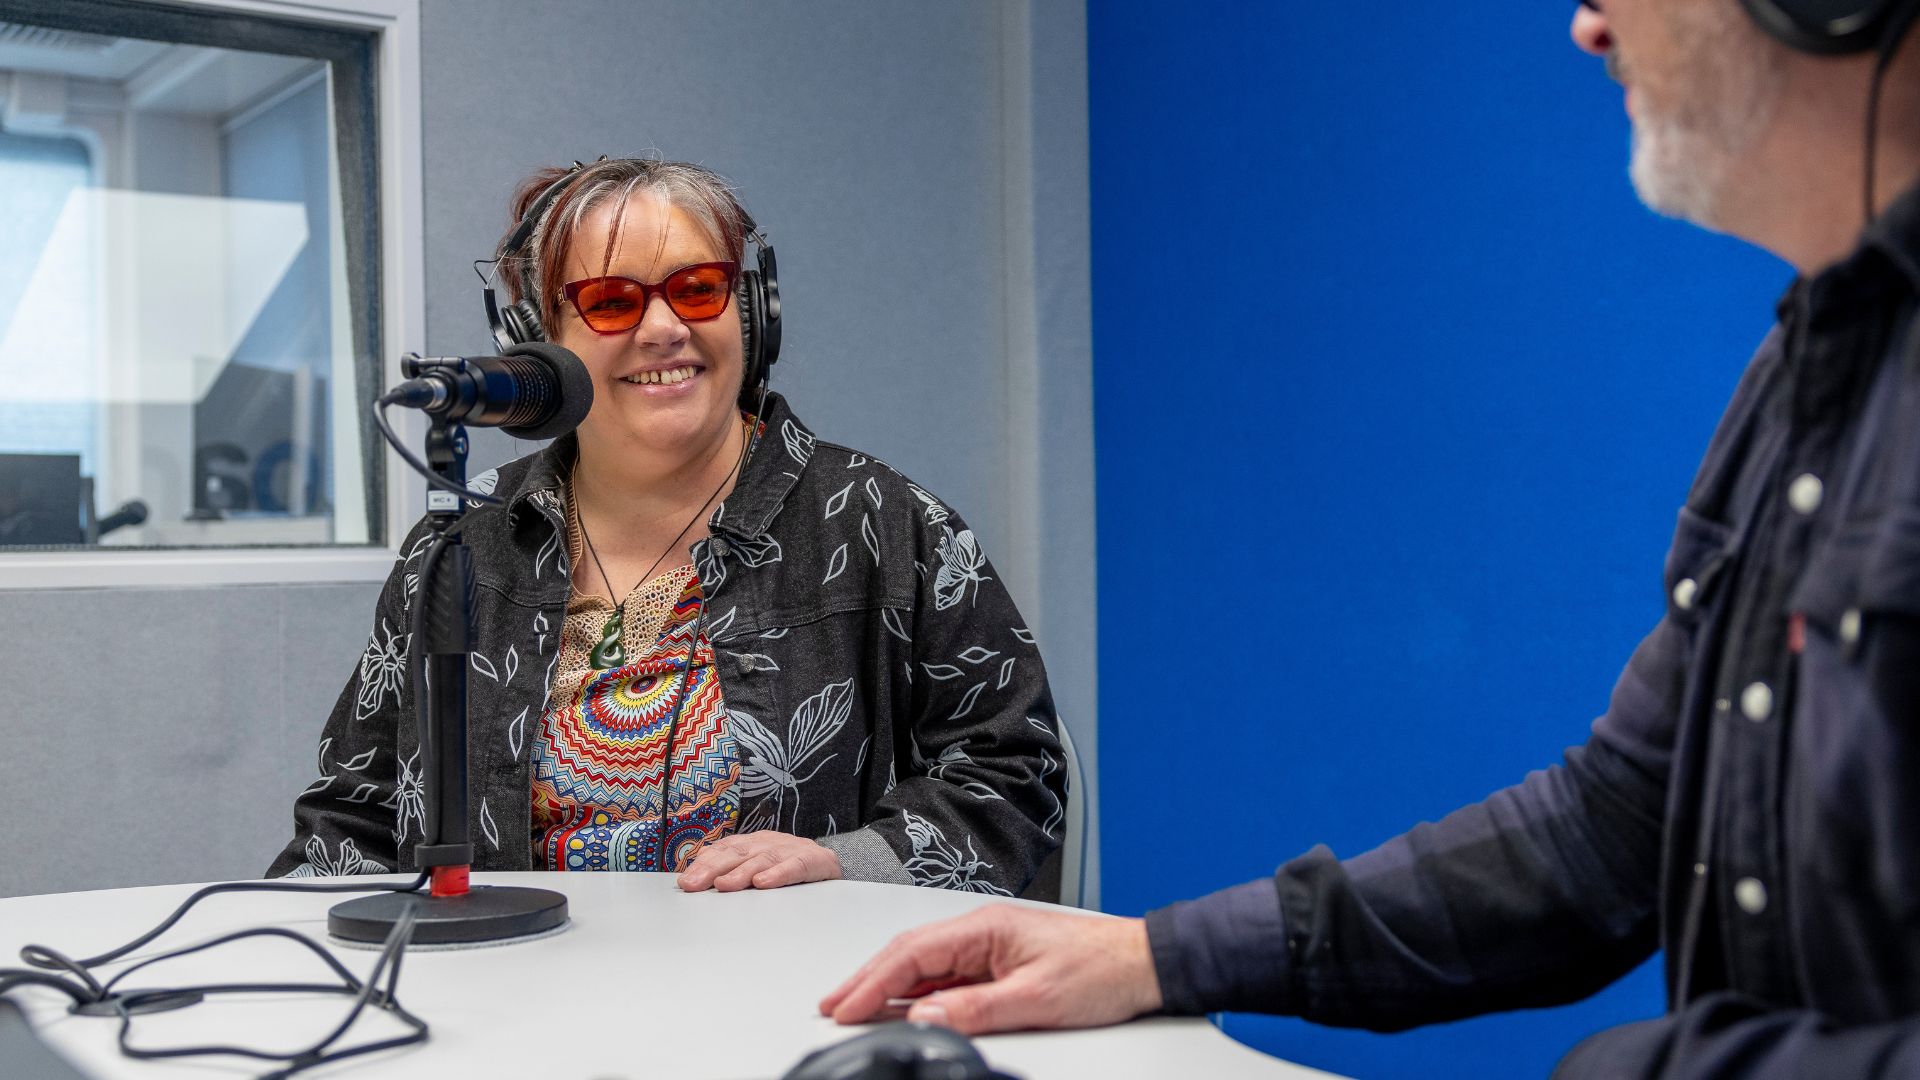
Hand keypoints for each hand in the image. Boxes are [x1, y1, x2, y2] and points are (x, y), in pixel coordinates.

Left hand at [675, 831, 842, 891]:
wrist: (832, 862)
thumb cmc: (789, 866)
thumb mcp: (759, 865)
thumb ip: (732, 869)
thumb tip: (696, 876)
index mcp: (754, 843)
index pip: (724, 850)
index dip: (704, 864)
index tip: (685, 881)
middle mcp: (768, 842)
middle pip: (738, 853)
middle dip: (712, 869)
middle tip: (694, 885)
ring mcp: (790, 849)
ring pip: (762, 859)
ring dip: (741, 873)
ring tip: (724, 885)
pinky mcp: (812, 860)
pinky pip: (794, 866)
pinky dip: (778, 874)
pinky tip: (764, 882)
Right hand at [819, 905, 1163, 1034]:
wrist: (1143, 962)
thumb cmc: (1101, 971)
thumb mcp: (1038, 998)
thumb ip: (977, 1009)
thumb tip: (923, 1018)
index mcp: (985, 927)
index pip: (913, 953)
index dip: (872, 982)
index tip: (844, 1007)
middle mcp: (982, 931)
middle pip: (909, 954)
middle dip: (866, 980)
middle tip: (831, 1006)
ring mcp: (989, 946)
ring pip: (924, 964)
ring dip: (888, 986)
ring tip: (853, 1007)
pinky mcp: (1000, 963)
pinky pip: (946, 976)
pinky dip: (917, 991)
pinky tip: (902, 1007)